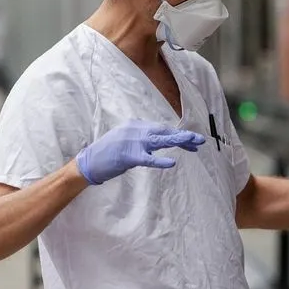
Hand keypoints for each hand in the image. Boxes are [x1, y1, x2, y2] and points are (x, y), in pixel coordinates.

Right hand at [75, 120, 204, 184]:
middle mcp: (135, 130)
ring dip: (178, 141)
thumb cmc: (107, 154)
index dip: (178, 135)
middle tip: (200, 140)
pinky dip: (160, 160)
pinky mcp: (128, 156)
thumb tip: (158, 141)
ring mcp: (131, 142)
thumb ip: (141, 139)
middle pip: (163, 131)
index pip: (161, 129)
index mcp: (135, 125)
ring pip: (159, 140)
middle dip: (183, 136)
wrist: (88, 162)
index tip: (192, 142)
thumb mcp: (125, 140)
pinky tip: (172, 163)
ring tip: (193, 143)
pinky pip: (147, 158)